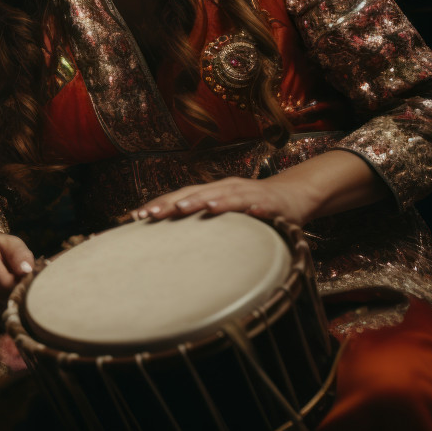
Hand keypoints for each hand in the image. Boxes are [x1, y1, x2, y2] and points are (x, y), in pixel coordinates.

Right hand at [0, 228, 34, 326]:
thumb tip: (26, 271)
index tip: (32, 283)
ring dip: (15, 309)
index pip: (5, 282)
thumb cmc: (6, 252)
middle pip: (3, 298)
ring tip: (21, 297)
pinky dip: (8, 317)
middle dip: (20, 298)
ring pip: (1, 312)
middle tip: (31, 293)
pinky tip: (12, 306)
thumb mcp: (14, 244)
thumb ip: (21, 254)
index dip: (22, 287)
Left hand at [132, 176, 311, 225]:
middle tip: (152, 215)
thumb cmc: (253, 208)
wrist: (295, 194)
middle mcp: (226, 188)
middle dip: (173, 203)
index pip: (180, 196)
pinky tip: (248, 214)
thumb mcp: (226, 214)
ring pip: (224, 195)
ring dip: (207, 201)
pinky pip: (260, 205)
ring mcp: (248, 193)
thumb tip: (171, 242)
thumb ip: (203, 224)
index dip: (159, 204)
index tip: (136, 217)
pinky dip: (252, 208)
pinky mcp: (270, 203)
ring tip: (189, 208)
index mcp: (212, 191)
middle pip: (195, 193)